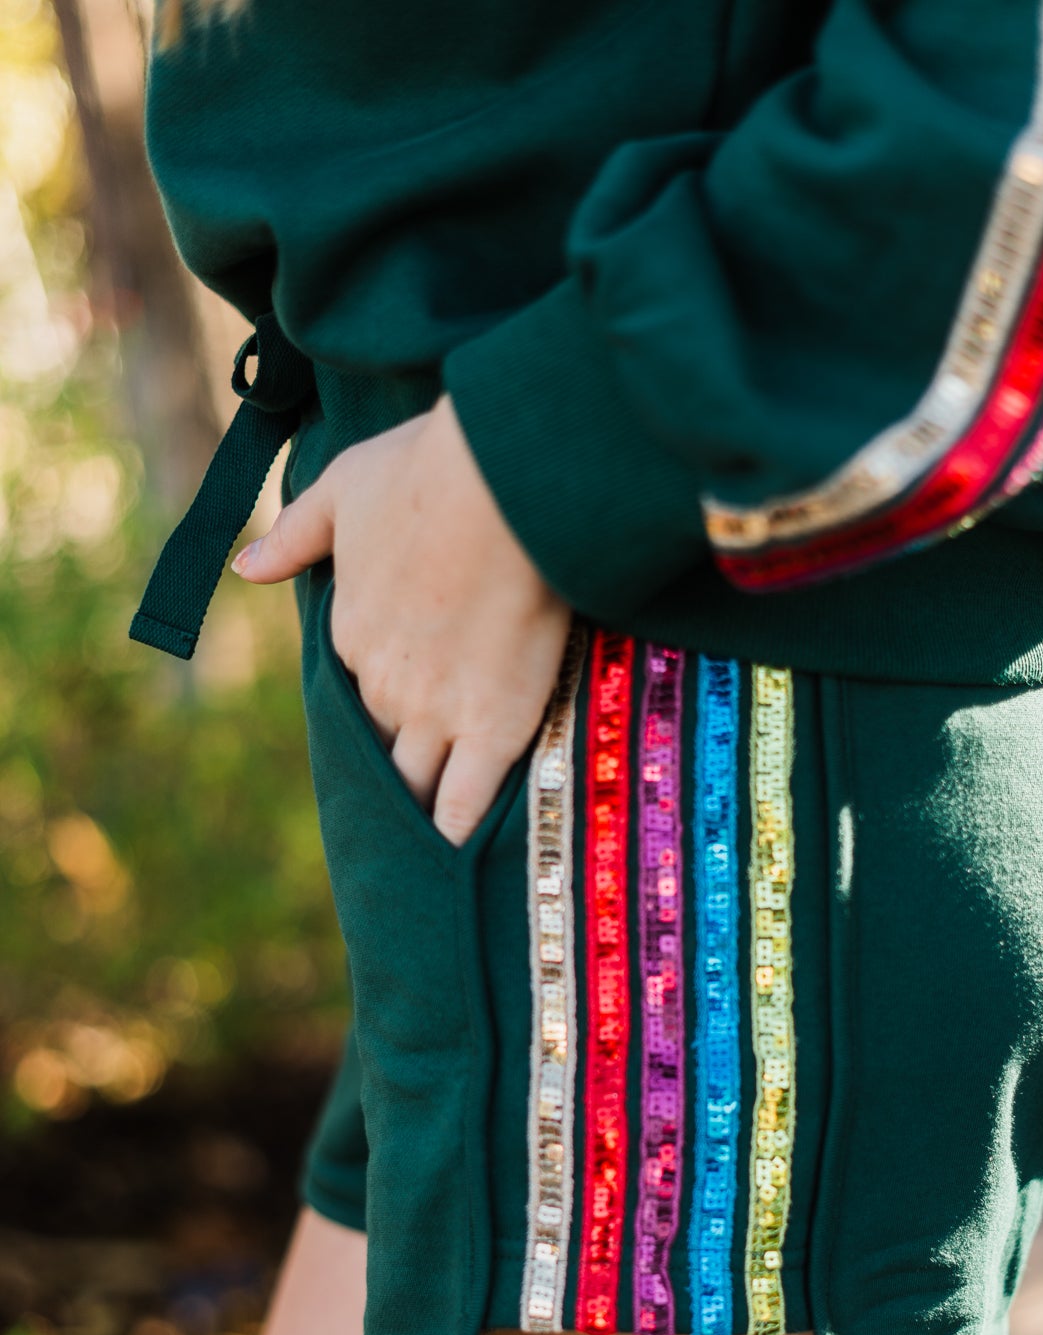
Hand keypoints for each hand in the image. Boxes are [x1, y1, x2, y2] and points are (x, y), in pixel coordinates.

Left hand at [233, 395, 570, 845]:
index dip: (373, 703)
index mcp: (347, 631)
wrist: (501, 484)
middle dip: (392, 769)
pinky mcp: (493, 728)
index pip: (352, 689)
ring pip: (418, 780)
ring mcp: (437, 712)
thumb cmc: (425, 471)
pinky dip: (458, 830)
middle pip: (383, 745)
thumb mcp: (341, 488)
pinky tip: (456, 858)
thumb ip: (293, 536)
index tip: (393, 714)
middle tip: (404, 800)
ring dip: (419, 809)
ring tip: (423, 843)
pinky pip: (469, 799)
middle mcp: (383, 683)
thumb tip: (244, 568)